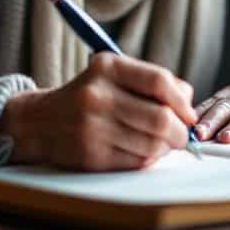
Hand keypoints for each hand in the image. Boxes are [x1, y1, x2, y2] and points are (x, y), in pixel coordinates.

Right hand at [0, 53, 196, 170]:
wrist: (40, 121)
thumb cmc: (88, 96)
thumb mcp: (113, 74)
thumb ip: (152, 82)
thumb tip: (188, 102)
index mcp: (107, 67)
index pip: (159, 81)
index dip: (182, 101)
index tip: (189, 114)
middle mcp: (98, 95)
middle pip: (160, 118)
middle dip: (180, 132)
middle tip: (182, 136)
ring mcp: (92, 127)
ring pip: (152, 145)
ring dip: (165, 148)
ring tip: (160, 144)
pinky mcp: (91, 155)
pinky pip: (136, 162)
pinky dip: (147, 160)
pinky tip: (141, 152)